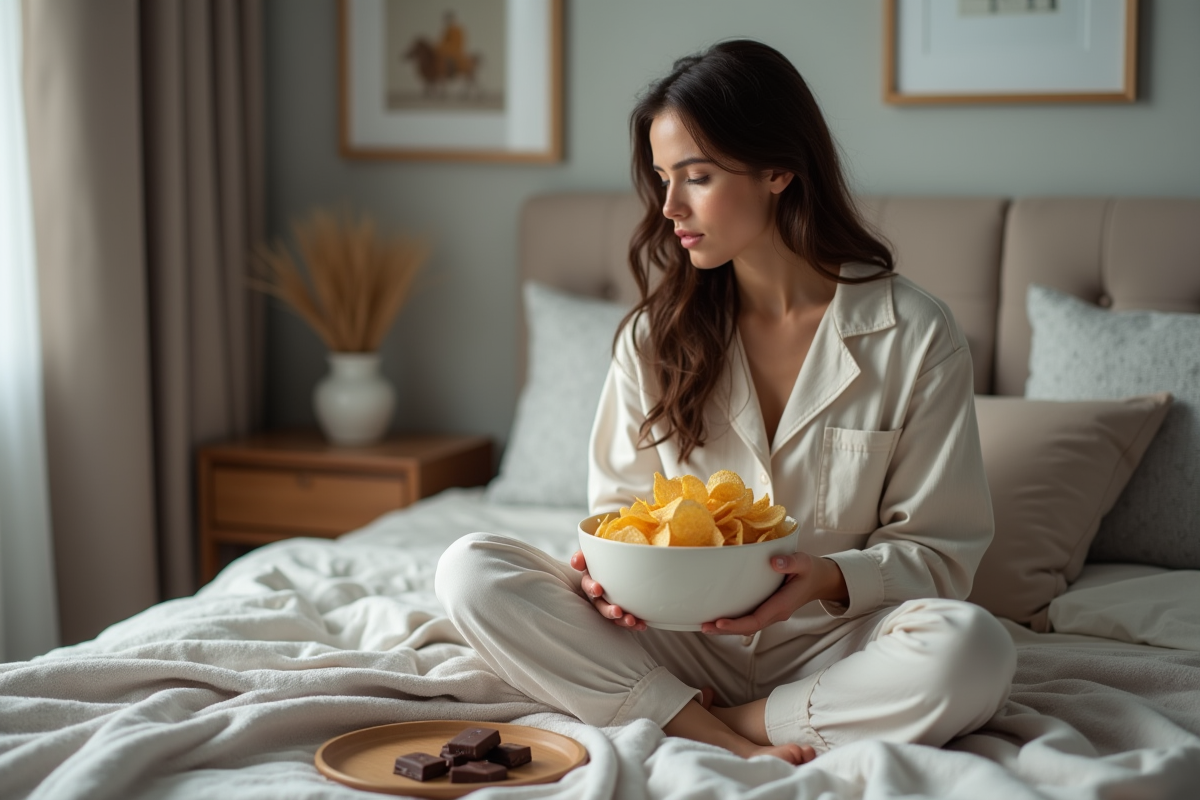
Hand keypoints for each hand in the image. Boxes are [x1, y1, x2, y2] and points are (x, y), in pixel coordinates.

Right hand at [569, 550, 646, 630]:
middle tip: (617, 611)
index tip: (598, 589)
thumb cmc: (609, 555)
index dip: (591, 587)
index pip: (588, 584)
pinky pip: (627, 619)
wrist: (626, 559)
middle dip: (608, 610)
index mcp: (591, 578)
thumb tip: (576, 561)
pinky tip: (642, 624)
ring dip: (621, 620)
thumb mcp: (597, 551)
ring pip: (614, 615)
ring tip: (631, 621)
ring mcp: (611, 602)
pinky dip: (635, 623)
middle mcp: (599, 593)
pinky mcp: (624, 610)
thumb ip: (585, 555)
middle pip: (600, 604)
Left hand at [700, 553, 846, 635]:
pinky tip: (719, 618)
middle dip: (726, 629)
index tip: (719, 622)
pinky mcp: (768, 610)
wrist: (820, 581)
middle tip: (704, 627)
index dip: (737, 624)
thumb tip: (773, 562)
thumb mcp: (804, 562)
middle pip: (748, 628)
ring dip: (727, 628)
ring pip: (747, 627)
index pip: (756, 620)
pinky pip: (749, 620)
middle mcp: (776, 613)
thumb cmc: (811, 570)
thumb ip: (791, 562)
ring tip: (705, 625)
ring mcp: (772, 614)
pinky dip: (734, 622)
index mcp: (783, 605)